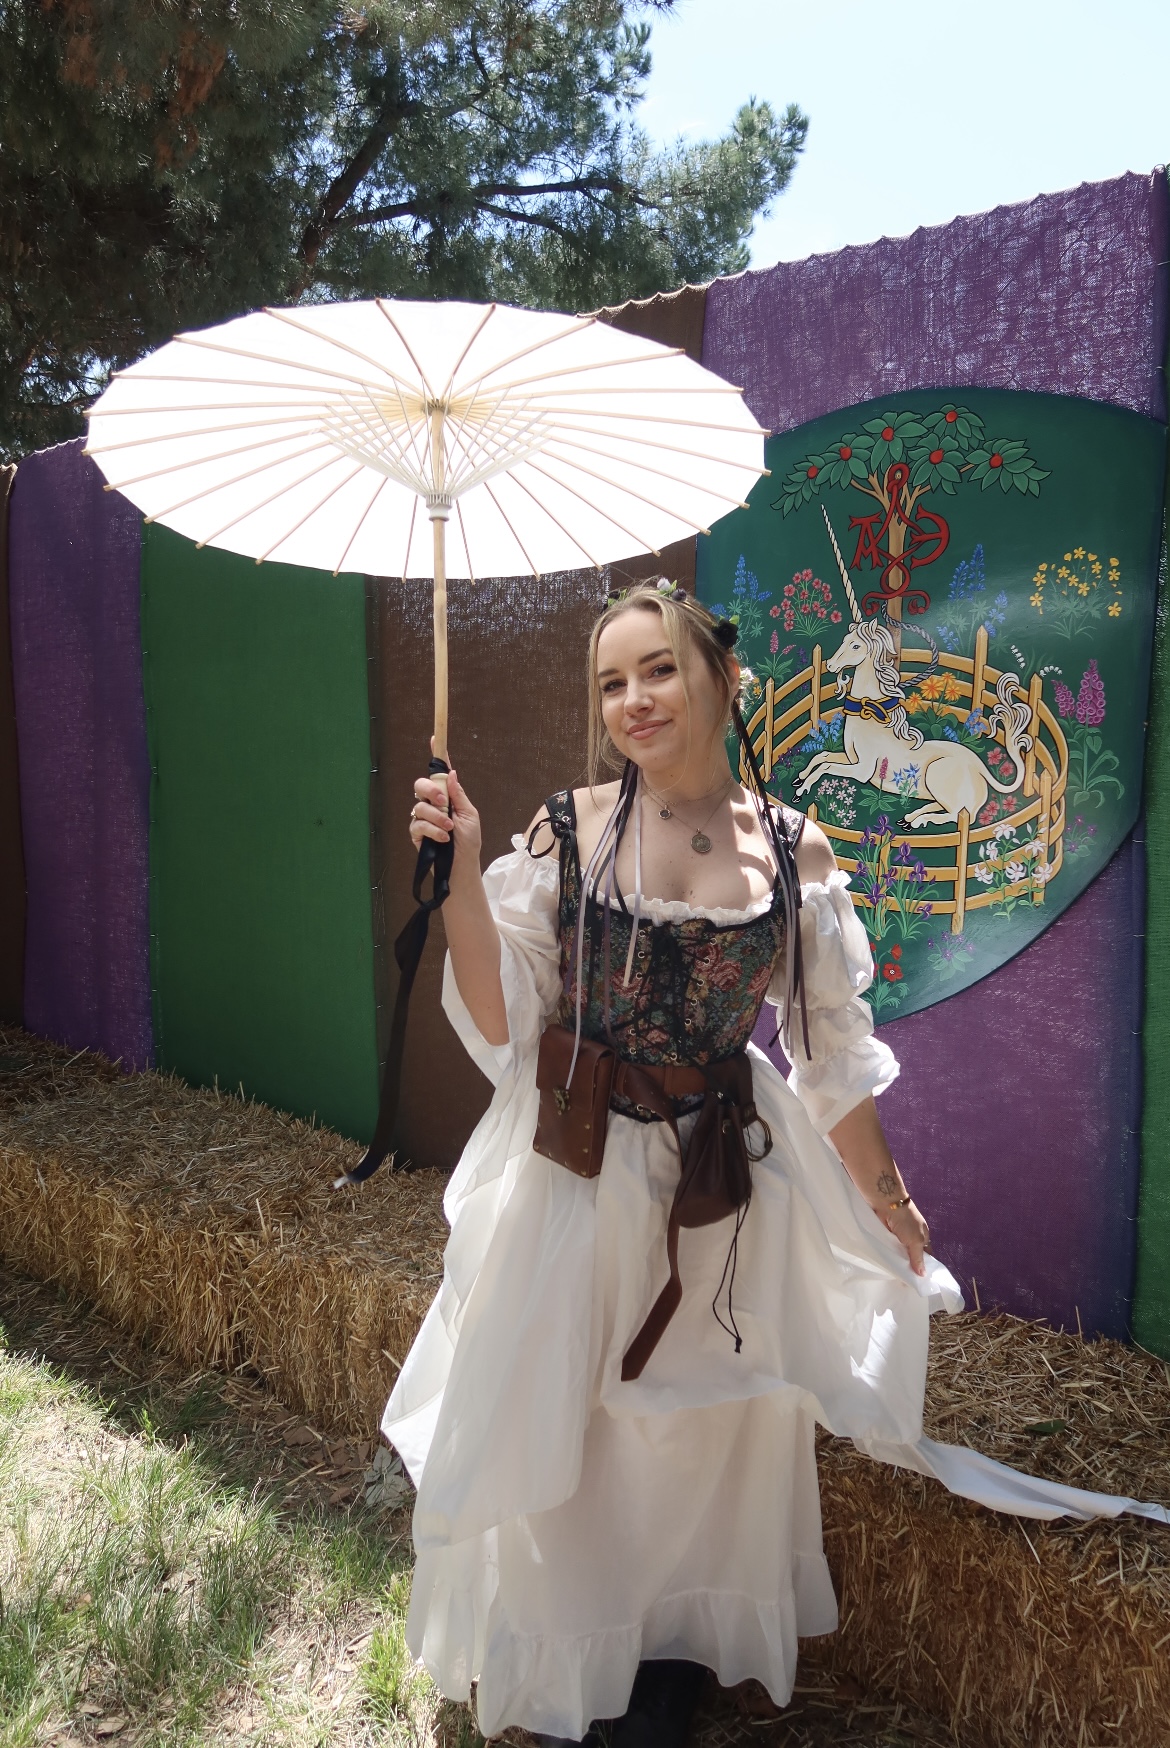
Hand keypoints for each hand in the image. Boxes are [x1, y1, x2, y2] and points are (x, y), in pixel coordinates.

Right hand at [409, 756, 481, 877]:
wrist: (462, 865)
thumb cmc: (469, 841)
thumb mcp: (469, 815)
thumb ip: (458, 795)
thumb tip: (450, 773)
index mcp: (448, 796)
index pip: (440, 774)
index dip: (437, 756)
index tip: (435, 739)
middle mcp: (433, 804)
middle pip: (421, 785)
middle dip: (430, 790)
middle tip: (442, 800)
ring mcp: (423, 818)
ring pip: (420, 806)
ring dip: (436, 817)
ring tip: (449, 829)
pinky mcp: (417, 833)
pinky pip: (417, 824)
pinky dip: (432, 830)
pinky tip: (442, 838)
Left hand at [884, 1199, 930, 1276]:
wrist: (886, 1203)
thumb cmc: (906, 1221)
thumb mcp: (915, 1240)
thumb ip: (918, 1257)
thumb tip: (922, 1275)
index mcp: (923, 1237)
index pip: (925, 1255)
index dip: (923, 1266)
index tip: (918, 1281)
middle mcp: (911, 1237)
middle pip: (911, 1255)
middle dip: (908, 1266)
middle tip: (903, 1284)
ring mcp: (898, 1236)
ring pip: (899, 1253)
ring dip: (897, 1262)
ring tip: (893, 1279)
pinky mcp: (887, 1235)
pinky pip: (889, 1248)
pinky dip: (888, 1255)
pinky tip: (885, 1266)